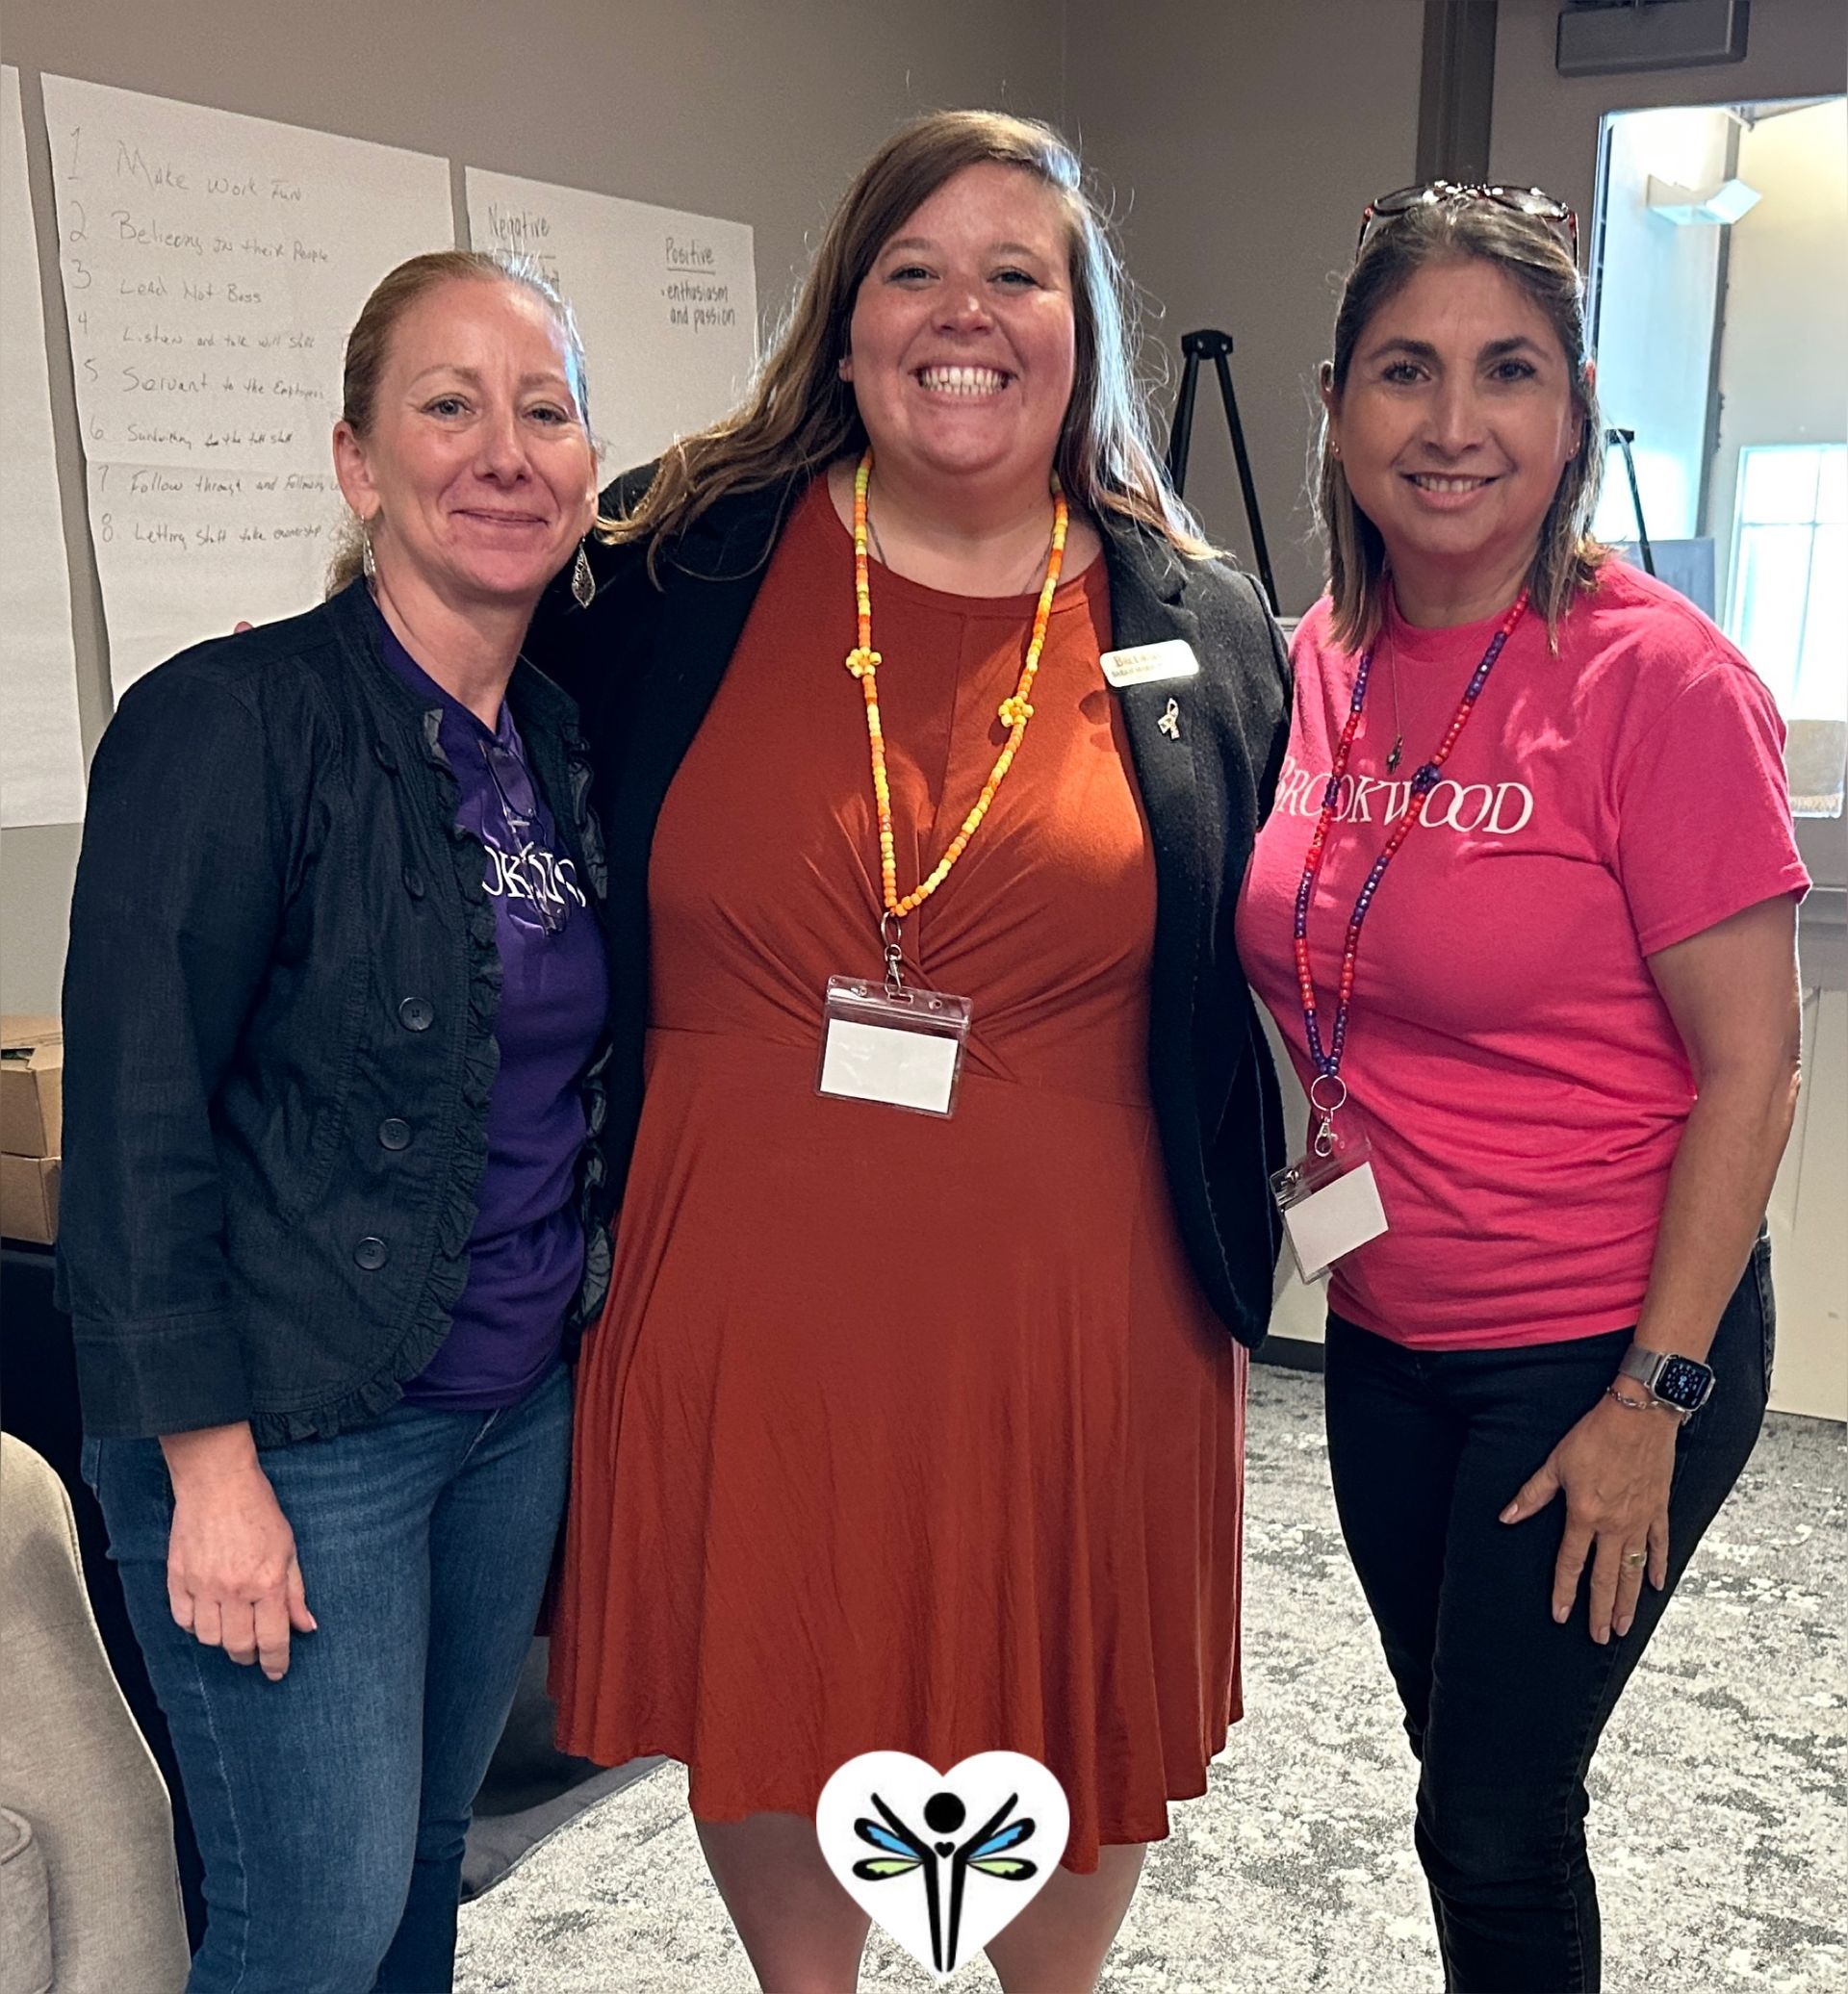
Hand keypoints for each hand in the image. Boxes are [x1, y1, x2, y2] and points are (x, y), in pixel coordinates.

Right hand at [162, 1428, 316, 1679]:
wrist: (217, 1483)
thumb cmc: (258, 1510)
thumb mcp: (289, 1548)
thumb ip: (295, 1591)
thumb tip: (305, 1626)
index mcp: (267, 1582)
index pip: (273, 1638)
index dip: (276, 1662)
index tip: (276, 1672)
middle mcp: (234, 1590)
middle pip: (238, 1646)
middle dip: (249, 1656)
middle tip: (254, 1652)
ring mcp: (203, 1586)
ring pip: (209, 1638)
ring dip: (222, 1640)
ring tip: (232, 1628)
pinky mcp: (178, 1579)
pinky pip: (183, 1620)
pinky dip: (195, 1625)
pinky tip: (207, 1615)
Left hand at [1499, 1394, 1675, 1642]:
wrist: (1640, 1415)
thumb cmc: (1595, 1434)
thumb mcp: (1556, 1463)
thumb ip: (1532, 1495)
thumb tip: (1506, 1517)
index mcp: (1585, 1515)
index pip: (1571, 1562)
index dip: (1565, 1591)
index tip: (1561, 1616)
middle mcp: (1614, 1525)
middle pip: (1605, 1577)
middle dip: (1599, 1610)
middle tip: (1598, 1637)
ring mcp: (1639, 1520)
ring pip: (1633, 1570)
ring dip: (1627, 1601)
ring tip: (1622, 1626)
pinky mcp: (1658, 1510)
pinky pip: (1658, 1546)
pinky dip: (1656, 1566)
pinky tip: (1655, 1585)